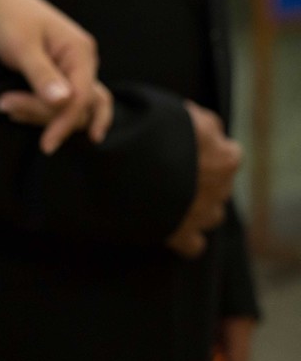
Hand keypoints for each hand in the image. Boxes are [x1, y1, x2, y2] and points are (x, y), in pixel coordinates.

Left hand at [0, 0, 112, 153]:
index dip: (64, 124)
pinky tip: (16, 111)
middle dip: (43, 114)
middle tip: (3, 106)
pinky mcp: (61, 74)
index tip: (46, 146)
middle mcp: (83, 60)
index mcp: (80, 52)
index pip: (82, 98)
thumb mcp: (22, 47)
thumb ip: (42, 75)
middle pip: (78, 106)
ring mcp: (74, 68)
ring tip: (5, 106)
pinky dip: (40, 109)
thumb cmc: (9, 19)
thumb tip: (64, 102)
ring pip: (70, 107)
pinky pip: (61, 101)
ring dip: (40, 114)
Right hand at [165, 101, 241, 258]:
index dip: (208, 150)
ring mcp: (203, 215)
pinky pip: (193, 245)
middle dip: (203, 181)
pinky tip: (172, 229)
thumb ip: (203, 124)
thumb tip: (207, 130)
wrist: (131, 167)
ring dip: (199, 208)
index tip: (187, 148)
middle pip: (220, 186)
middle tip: (172, 172)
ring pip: (212, 215)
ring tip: (172, 199)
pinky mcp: (182, 235)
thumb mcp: (186, 115)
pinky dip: (187, 239)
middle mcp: (221, 189)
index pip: (229, 154)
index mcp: (227, 159)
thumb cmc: (158, 135)